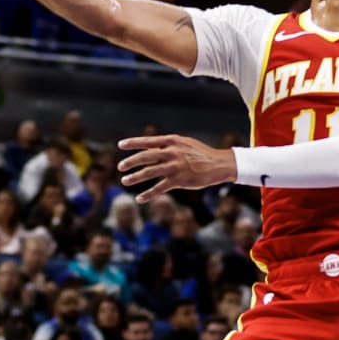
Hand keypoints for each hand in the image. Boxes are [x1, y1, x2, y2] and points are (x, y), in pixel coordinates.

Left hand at [117, 135, 236, 202]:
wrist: (218, 164)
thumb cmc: (201, 153)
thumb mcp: (184, 144)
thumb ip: (168, 146)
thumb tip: (149, 148)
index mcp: (172, 141)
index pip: (148, 141)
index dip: (133, 143)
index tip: (121, 145)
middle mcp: (172, 152)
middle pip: (146, 156)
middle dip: (131, 162)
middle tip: (120, 167)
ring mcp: (175, 167)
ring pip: (149, 172)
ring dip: (135, 177)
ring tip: (125, 181)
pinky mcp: (179, 180)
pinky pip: (159, 188)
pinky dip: (148, 194)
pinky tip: (139, 198)